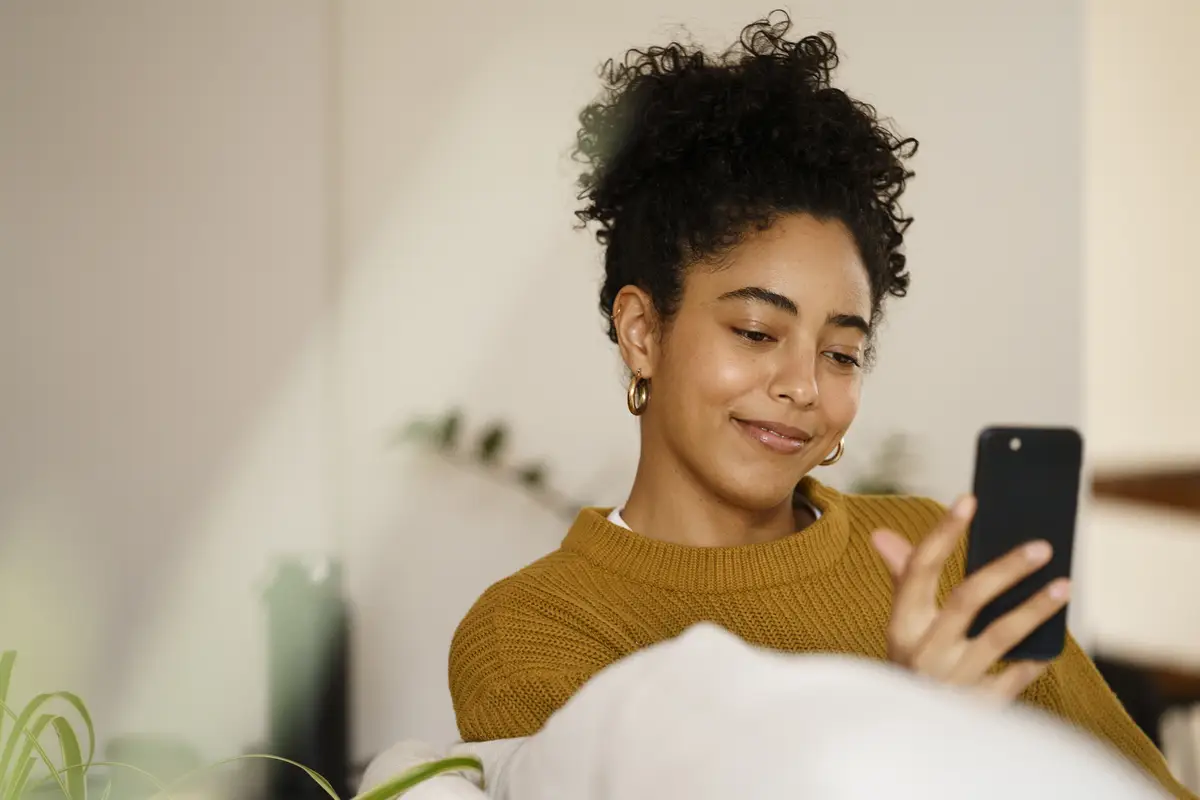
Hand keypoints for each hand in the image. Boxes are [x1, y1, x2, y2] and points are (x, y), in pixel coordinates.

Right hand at [871, 496, 1070, 700]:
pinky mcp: (977, 709)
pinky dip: (1034, 660)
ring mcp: (950, 682)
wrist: (907, 741)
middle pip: (965, 600)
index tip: (970, 500)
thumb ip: (903, 580)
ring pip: (997, 637)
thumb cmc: (913, 669)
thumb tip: (882, 536)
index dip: (944, 532)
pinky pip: (1014, 678)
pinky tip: (1054, 643)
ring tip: (1063, 585)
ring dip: (1033, 609)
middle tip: (1041, 546)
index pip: (920, 569)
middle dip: (1004, 569)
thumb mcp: (902, 627)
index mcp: (901, 624)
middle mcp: (922, 652)